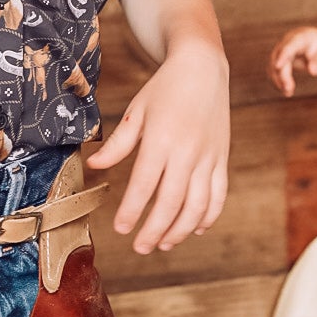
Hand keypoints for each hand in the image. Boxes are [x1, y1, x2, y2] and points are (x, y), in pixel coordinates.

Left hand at [88, 42, 229, 253]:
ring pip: (198, 205)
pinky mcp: (221, 158)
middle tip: (140, 248)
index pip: (144, 185)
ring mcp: (208, 157)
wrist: (203, 68)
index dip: (132, 211)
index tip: (121, 229)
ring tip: (164, 244)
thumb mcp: (137, 111)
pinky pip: (218, 194)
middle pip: (171, 202)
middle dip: (154, 230)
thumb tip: (95, 166)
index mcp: (161, 139)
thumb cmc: (165, 89)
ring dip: (181, 230)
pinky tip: (196, 229)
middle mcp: (186, 151)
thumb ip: (118, 143)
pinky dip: (209, 215)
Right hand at [269, 26, 316, 97]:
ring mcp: (282, 49)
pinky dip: (278, 81)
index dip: (283, 55)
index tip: (278, 66)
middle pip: (279, 56)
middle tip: (289, 89)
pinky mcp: (279, 58)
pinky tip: (286, 92)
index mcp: (302, 37)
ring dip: (278, 79)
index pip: (290, 45)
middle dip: (282, 74)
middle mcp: (288, 41)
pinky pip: (274, 70)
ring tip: (288, 93)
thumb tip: (312, 72)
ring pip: (273, 64)